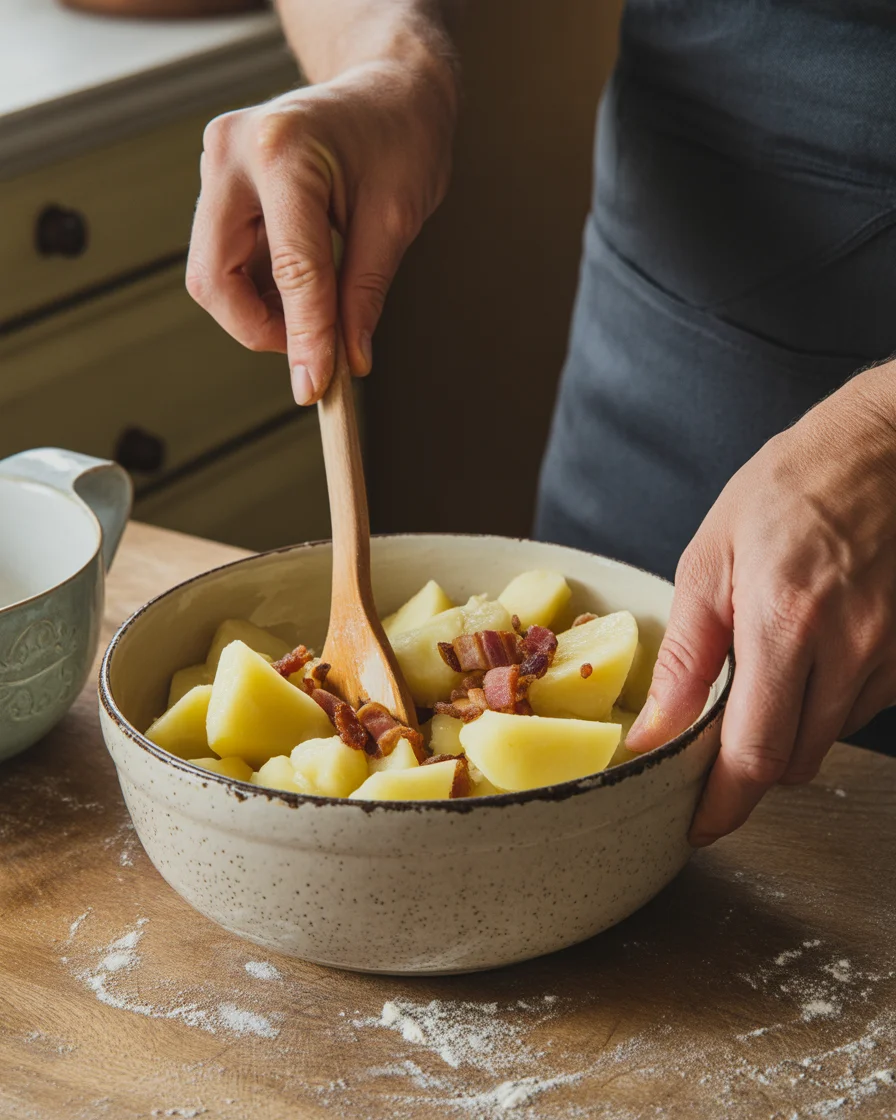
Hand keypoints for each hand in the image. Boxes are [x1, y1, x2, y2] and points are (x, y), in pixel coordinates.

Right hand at [186, 57, 455, 403]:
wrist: (386, 89)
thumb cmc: (400, 138)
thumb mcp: (396, 218)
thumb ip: (364, 294)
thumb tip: (347, 362)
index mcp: (283, 152)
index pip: (292, 268)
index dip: (304, 337)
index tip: (316, 388)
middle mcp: (232, 153)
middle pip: (216, 277)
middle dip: (260, 329)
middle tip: (310, 353)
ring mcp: (217, 165)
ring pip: (213, 274)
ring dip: (259, 313)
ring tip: (314, 317)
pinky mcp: (219, 184)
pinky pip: (224, 259)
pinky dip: (260, 291)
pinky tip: (300, 293)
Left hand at [626, 362, 895, 844]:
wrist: (891, 448)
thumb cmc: (792, 488)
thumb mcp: (712, 557)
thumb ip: (689, 655)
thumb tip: (657, 731)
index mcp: (787, 621)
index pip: (756, 753)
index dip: (724, 804)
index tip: (697, 824)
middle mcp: (851, 648)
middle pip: (792, 761)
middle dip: (747, 766)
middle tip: (714, 734)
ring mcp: (892, 654)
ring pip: (826, 739)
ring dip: (786, 730)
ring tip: (766, 667)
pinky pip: (858, 708)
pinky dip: (823, 701)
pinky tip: (810, 650)